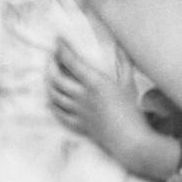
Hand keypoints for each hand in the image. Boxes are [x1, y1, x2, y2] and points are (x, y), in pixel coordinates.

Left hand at [47, 36, 149, 171]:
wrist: (130, 141)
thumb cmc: (133, 111)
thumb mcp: (129, 84)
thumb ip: (124, 63)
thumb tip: (119, 46)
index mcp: (95, 82)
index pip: (71, 61)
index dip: (62, 49)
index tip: (59, 40)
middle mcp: (81, 96)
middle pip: (55, 77)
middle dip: (50, 64)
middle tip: (51, 57)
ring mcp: (77, 111)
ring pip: (53, 94)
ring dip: (49, 82)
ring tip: (51, 74)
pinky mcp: (77, 124)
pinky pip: (58, 113)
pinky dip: (53, 104)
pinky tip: (53, 99)